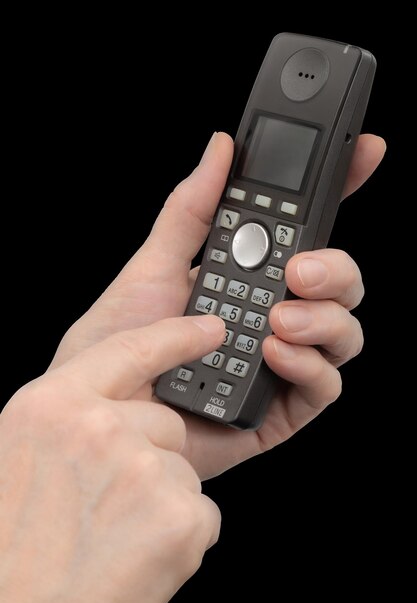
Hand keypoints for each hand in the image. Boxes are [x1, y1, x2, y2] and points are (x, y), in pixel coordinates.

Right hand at [0, 315, 223, 602]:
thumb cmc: (11, 550)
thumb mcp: (21, 456)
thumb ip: (70, 419)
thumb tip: (121, 408)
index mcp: (50, 406)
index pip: (128, 348)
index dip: (176, 335)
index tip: (210, 327)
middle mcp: (96, 428)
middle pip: (164, 422)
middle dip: (151, 457)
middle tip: (107, 506)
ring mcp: (141, 469)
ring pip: (182, 469)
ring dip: (162, 501)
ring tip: (114, 539)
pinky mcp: (178, 515)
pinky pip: (200, 510)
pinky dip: (180, 536)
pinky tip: (137, 559)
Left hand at [50, 132, 385, 479]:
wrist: (105, 418)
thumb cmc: (121, 345)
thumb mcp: (152, 269)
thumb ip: (191, 212)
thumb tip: (221, 151)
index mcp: (250, 278)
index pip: (307, 232)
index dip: (341, 191)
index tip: (364, 152)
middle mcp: (274, 316)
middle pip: (338, 283)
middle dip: (336, 268)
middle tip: (299, 269)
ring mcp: (283, 363)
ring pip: (344, 332)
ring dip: (325, 318)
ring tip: (279, 318)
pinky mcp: (281, 410)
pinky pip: (325, 386)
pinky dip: (310, 366)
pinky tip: (274, 354)